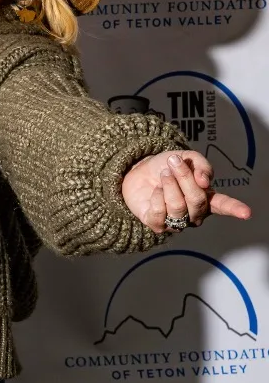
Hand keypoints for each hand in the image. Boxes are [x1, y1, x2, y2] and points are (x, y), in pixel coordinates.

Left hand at [122, 151, 251, 233]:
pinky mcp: (157, 225)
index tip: (246, 213)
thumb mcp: (186, 157)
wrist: (136, 171)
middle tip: (174, 162)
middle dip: (184, 178)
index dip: (235, 208)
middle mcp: (193, 213)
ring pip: (178, 206)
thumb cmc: (165, 167)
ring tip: (163, 174)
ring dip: (169, 185)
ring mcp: (176, 221)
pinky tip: (155, 191)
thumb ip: (200, 165)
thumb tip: (205, 182)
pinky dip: (156, 197)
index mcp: (206, 198)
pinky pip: (159, 213)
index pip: (223, 205)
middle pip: (197, 200)